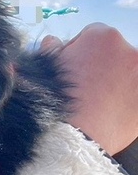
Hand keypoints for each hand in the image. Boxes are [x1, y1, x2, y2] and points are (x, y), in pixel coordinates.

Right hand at [40, 23, 137, 155]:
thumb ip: (51, 51)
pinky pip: (134, 95)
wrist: (74, 138)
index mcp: (103, 37)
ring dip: (116, 83)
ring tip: (97, 103)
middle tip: (84, 89)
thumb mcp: (46, 70)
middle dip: (101, 66)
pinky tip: (110, 113)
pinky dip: (126, 101)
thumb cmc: (55, 101)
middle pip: (113, 54)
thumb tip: (52, 42)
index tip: (72, 69)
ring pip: (127, 74)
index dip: (78, 52)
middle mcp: (129, 49)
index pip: (91, 36)